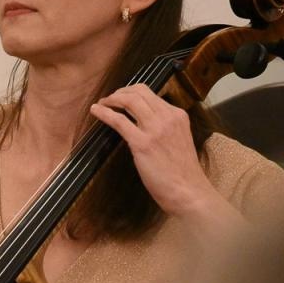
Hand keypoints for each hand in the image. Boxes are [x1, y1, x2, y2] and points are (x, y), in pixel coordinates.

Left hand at [88, 84, 232, 224]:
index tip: (121, 98)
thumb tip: (144, 123)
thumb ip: (165, 128)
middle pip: (139, 92)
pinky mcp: (142, 143)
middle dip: (120, 92)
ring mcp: (155, 129)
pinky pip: (119, 121)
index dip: (132, 93)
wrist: (188, 190)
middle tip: (109, 100)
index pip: (151, 94)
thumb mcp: (178, 140)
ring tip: (101, 104)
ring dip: (111, 100)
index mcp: (178, 115)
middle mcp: (167, 117)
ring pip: (129, 101)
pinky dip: (104, 113)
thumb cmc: (182, 172)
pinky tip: (95, 111)